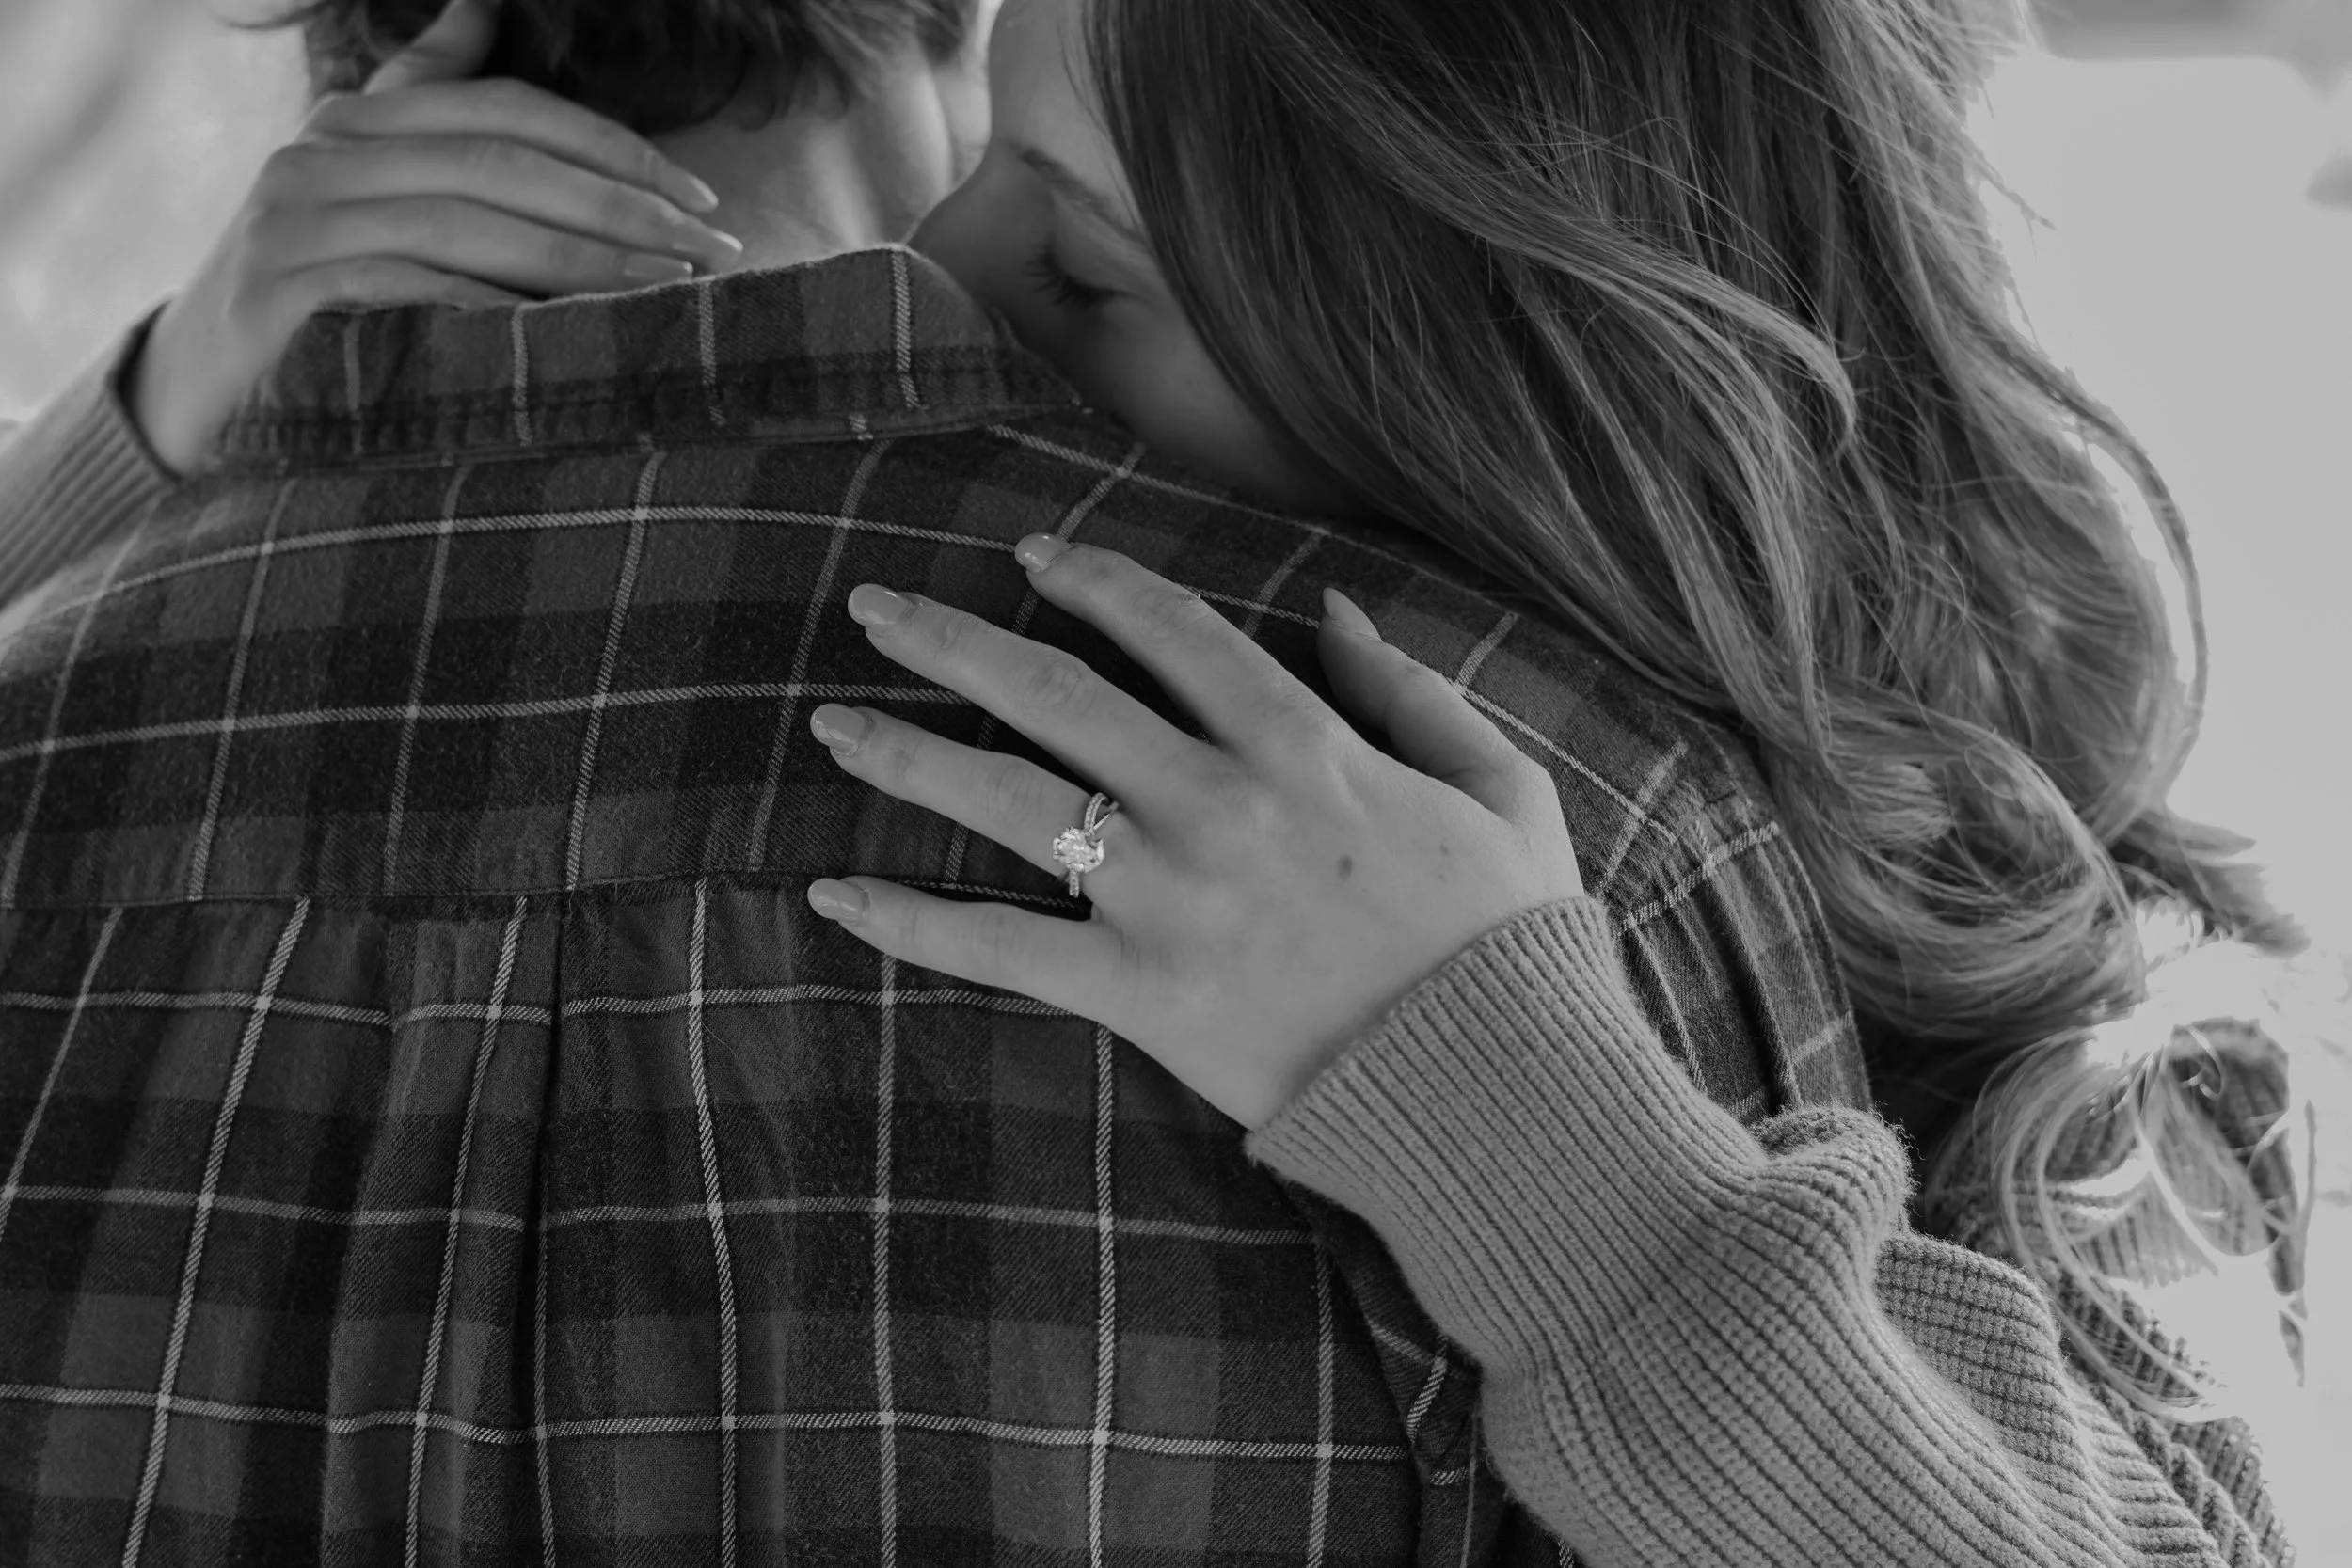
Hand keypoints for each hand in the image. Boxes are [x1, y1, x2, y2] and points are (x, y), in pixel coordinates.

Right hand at [130, 0, 739, 473]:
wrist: (200, 383)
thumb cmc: (313, 283)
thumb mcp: (365, 179)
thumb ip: (424, 93)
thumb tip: (481, 2)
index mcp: (360, 120)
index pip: (511, 110)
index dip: (615, 148)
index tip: (702, 197)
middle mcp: (323, 153)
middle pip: (502, 162)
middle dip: (621, 204)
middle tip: (711, 248)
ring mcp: (297, 218)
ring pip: (467, 222)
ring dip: (580, 257)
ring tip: (666, 289)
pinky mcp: (284, 290)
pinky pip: (411, 287)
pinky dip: (493, 306)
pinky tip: (564, 330)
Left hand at [806, 540, 1585, 1129]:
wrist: (1502, 1091)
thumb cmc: (1507, 940)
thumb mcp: (1502, 786)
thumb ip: (1414, 688)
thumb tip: (1337, 609)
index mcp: (1305, 744)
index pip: (1169, 627)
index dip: (1089, 578)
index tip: (1028, 556)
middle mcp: (1218, 802)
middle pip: (1054, 692)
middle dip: (951, 641)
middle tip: (872, 610)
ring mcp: (1170, 899)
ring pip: (1008, 801)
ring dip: (907, 757)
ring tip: (829, 726)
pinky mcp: (1142, 996)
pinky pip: (1002, 950)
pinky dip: (913, 921)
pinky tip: (835, 894)